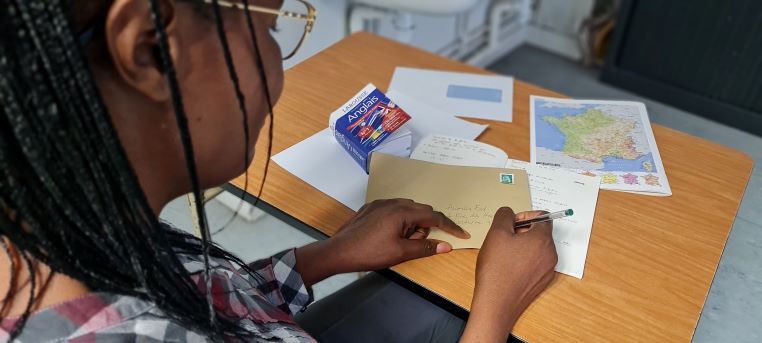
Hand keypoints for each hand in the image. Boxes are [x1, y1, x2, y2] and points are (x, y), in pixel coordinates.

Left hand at [295, 199, 469, 285]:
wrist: (339, 251)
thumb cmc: (369, 253)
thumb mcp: (400, 253)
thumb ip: (425, 247)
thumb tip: (446, 246)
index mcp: (402, 212)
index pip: (434, 216)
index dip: (450, 226)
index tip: (462, 234)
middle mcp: (392, 202)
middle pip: (420, 212)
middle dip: (425, 228)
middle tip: (416, 245)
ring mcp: (380, 204)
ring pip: (406, 210)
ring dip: (411, 225)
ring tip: (400, 242)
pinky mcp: (370, 208)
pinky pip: (393, 210)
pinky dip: (399, 221)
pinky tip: (389, 236)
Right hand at [461, 207, 557, 342]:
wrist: (497, 303)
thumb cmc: (496, 268)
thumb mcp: (496, 232)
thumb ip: (504, 215)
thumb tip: (509, 213)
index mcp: (543, 239)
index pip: (543, 217)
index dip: (525, 216)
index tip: (511, 223)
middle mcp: (550, 254)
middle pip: (541, 233)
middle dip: (523, 231)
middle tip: (504, 237)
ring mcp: (547, 270)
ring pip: (538, 249)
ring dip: (523, 246)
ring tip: (504, 253)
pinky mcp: (541, 282)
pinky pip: (536, 264)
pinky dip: (524, 260)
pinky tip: (508, 267)